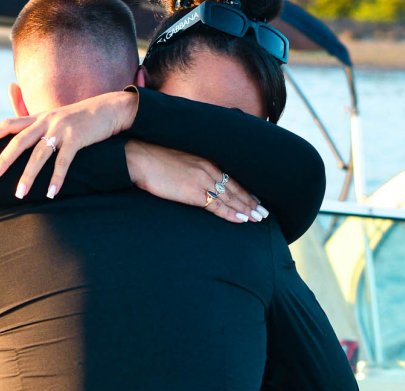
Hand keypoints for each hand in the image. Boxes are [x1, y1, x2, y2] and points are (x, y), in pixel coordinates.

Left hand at [0, 91, 138, 198]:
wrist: (110, 109)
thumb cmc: (82, 118)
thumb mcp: (58, 117)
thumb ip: (38, 121)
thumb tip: (23, 125)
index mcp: (39, 117)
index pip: (9, 124)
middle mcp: (46, 121)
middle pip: (18, 141)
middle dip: (3, 160)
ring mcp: (61, 129)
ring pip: (39, 155)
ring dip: (28, 176)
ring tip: (20, 194)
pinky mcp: (77, 138)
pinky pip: (63, 162)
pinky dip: (57, 178)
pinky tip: (51, 193)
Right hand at [125, 141, 268, 224]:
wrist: (139, 157)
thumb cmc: (154, 158)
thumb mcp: (180, 158)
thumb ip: (192, 167)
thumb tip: (194, 177)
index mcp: (206, 160)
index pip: (231, 178)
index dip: (245, 190)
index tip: (256, 199)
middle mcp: (208, 169)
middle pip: (236, 188)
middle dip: (251, 202)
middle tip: (264, 213)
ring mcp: (202, 180)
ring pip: (230, 197)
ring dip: (246, 209)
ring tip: (258, 219)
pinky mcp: (193, 192)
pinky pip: (217, 206)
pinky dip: (231, 213)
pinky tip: (241, 220)